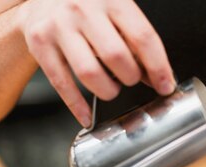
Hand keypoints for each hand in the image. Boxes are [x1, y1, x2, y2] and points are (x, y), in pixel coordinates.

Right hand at [17, 0, 174, 125]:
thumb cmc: (87, 6)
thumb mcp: (115, 9)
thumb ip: (135, 38)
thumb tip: (156, 75)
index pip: (143, 37)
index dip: (159, 66)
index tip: (165, 85)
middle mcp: (83, 10)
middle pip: (116, 56)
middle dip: (131, 77)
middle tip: (131, 79)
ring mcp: (59, 26)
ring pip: (89, 73)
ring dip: (107, 91)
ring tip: (111, 89)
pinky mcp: (40, 43)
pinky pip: (62, 83)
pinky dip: (77, 105)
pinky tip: (88, 115)